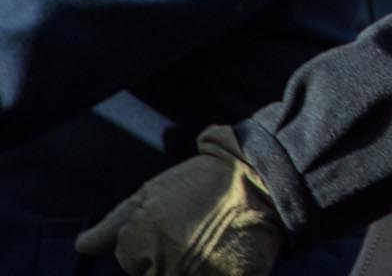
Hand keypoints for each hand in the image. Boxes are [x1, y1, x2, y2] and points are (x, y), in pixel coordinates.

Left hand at [76, 125, 285, 274]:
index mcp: (140, 236)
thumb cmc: (201, 182)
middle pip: (156, 274)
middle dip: (170, 260)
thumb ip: (115, 222)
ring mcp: (198, 272)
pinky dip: (219, 271)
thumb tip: (81, 246)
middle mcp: (165, 258)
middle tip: (195, 235)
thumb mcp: (152, 192)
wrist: (260, 177)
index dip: (151, 247)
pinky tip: (224, 255)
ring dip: (195, 267)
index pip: (132, 262)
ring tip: (211, 245)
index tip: (175, 227)